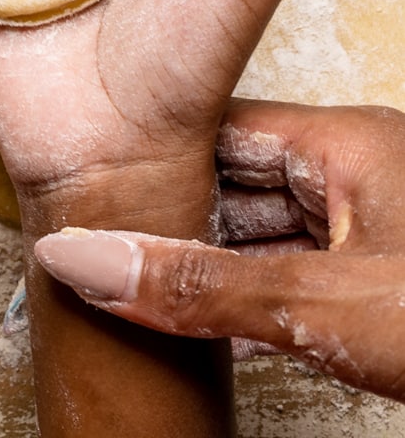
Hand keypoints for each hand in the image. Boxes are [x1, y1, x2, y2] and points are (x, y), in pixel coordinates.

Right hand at [34, 98, 404, 400]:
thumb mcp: (323, 309)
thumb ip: (200, 288)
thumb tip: (84, 262)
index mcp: (347, 141)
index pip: (220, 128)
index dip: (154, 161)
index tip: (88, 193)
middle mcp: (361, 169)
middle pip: (241, 181)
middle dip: (178, 222)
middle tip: (101, 257)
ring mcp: (381, 224)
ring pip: (271, 231)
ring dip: (216, 267)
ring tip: (141, 295)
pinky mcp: (391, 277)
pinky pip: (303, 270)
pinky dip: (258, 298)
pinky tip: (215, 329)